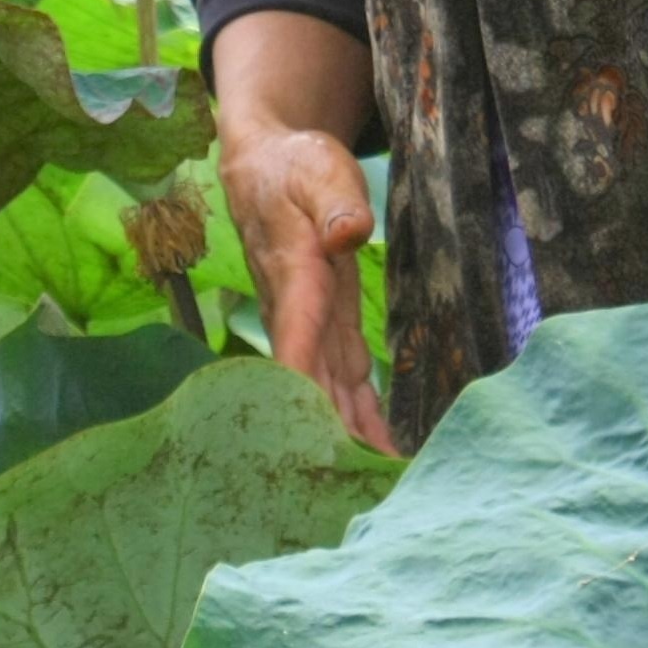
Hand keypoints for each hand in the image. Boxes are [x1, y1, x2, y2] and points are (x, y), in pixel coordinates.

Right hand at [219, 121, 398, 452]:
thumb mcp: (318, 170)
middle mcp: (298, 314)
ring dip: (349, 435)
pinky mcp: (329, 326)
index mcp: (294, 277)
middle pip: (312, 385)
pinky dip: (363, 415)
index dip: (303, 389)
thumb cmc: (293, 166)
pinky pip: (346, 380)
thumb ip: (335, 201)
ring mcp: (312, 325)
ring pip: (329, 391)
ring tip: (380, 482)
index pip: (296, 340)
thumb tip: (349, 233)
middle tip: (361, 481)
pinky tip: (380, 450)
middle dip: (331, 433)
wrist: (266, 166)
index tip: (313, 435)